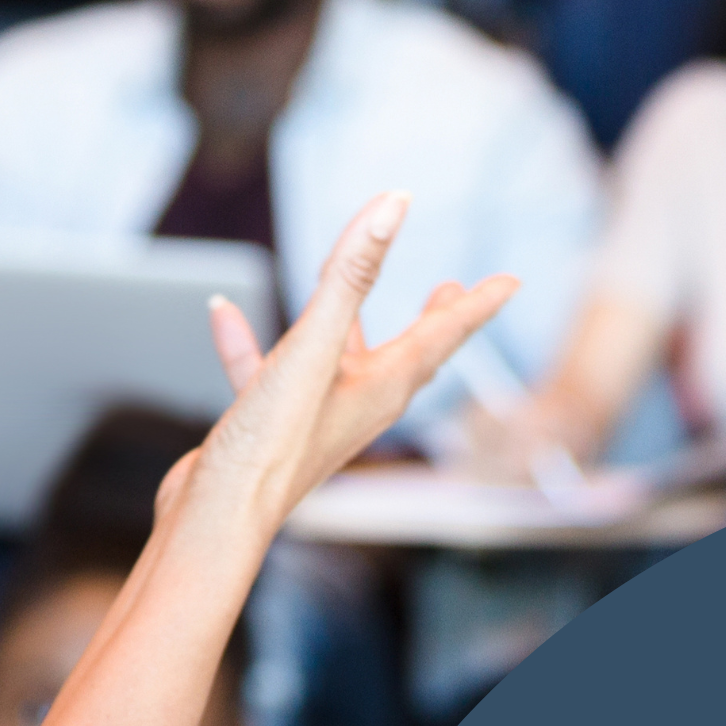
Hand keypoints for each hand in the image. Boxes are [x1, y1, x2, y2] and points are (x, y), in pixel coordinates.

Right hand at [187, 191, 516, 531]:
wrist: (215, 519)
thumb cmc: (271, 446)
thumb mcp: (312, 347)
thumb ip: (350, 274)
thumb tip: (392, 206)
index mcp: (382, 388)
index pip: (443, 335)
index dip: (478, 303)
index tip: (510, 282)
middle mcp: (357, 404)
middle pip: (409, 353)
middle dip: (432, 320)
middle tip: (452, 291)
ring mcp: (314, 418)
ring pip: (341, 361)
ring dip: (348, 324)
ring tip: (345, 296)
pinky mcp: (270, 428)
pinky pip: (265, 371)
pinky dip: (250, 341)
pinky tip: (224, 314)